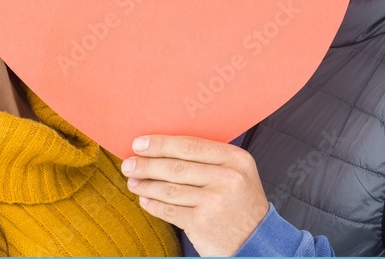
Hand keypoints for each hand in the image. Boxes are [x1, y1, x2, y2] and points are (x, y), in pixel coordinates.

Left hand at [121, 134, 269, 256]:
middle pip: (176, 167)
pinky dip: (153, 203)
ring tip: (133, 181)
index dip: (161, 144)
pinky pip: (169, 210)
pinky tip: (145, 199)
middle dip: (147, 164)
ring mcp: (215, 201)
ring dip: (146, 184)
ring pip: (170, 188)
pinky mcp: (202, 223)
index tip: (139, 143)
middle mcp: (227, 178)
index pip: (190, 146)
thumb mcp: (236, 173)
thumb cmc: (240, 202)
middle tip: (129, 163)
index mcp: (235, 159)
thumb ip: (209, 158)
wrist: (256, 240)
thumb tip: (163, 147)